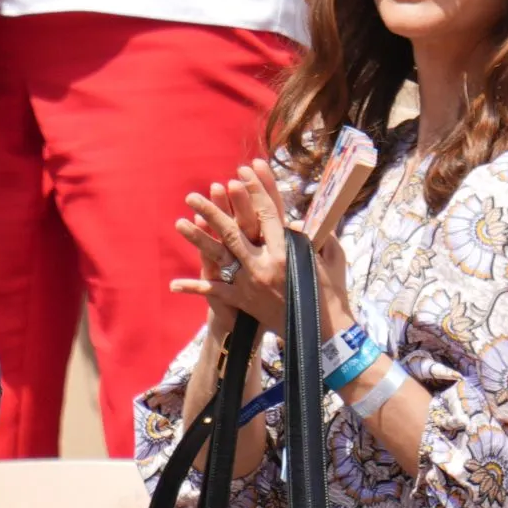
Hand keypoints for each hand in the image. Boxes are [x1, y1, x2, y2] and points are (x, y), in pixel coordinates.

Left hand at [174, 159, 355, 342]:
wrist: (322, 336)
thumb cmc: (332, 295)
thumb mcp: (333, 259)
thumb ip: (321, 235)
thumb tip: (308, 217)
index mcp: (288, 251)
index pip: (267, 213)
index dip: (255, 189)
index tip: (243, 171)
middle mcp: (265, 264)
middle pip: (234, 230)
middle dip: (213, 210)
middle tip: (194, 194)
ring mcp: (251, 283)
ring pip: (220, 254)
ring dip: (198, 238)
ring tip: (179, 222)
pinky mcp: (243, 301)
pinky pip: (216, 292)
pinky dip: (195, 288)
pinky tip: (174, 285)